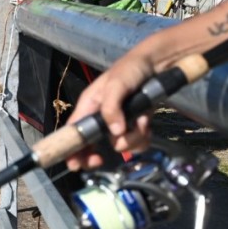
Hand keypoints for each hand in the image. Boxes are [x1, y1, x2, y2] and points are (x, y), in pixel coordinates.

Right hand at [65, 55, 153, 170]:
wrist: (157, 64)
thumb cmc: (129, 70)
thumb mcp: (116, 85)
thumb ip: (111, 108)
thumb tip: (115, 134)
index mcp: (89, 106)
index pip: (73, 130)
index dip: (70, 148)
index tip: (73, 164)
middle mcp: (102, 116)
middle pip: (92, 144)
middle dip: (96, 153)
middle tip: (100, 160)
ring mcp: (120, 122)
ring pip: (121, 144)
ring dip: (132, 139)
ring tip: (140, 122)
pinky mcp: (136, 124)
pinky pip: (138, 141)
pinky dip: (144, 135)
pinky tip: (147, 121)